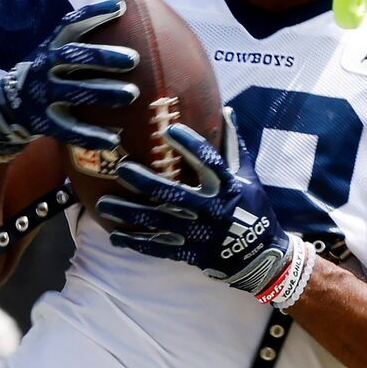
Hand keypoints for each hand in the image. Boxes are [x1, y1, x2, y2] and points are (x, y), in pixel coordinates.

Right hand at [0, 0, 138, 159]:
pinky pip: (70, 130)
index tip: (120, 8)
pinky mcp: (43, 122)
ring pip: (75, 92)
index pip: (71, 24)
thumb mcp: (53, 54)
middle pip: (73, 57)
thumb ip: (80, 46)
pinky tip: (114, 140)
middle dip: (103, 56)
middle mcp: (44, 67)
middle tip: (133, 59)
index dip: (94, 14)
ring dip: (104, 92)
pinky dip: (92, 136)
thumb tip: (124, 26)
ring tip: (132, 94)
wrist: (5, 106)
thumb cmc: (45, 76)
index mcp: (50, 46)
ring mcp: (42, 95)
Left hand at [96, 121, 312, 302]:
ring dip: (130, 213)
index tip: (168, 131)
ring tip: (104, 203)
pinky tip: (115, 234)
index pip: (209, 162)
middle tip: (121, 169)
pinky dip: (136, 242)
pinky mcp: (190, 253)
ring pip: (159, 222)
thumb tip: (226, 110)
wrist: (262, 258)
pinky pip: (159, 247)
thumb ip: (234, 146)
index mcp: (228, 188)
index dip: (189, 146)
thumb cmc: (254, 210)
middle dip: (145, 182)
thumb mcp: (249, 177)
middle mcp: (212, 210)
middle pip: (174, 194)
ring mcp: (199, 234)